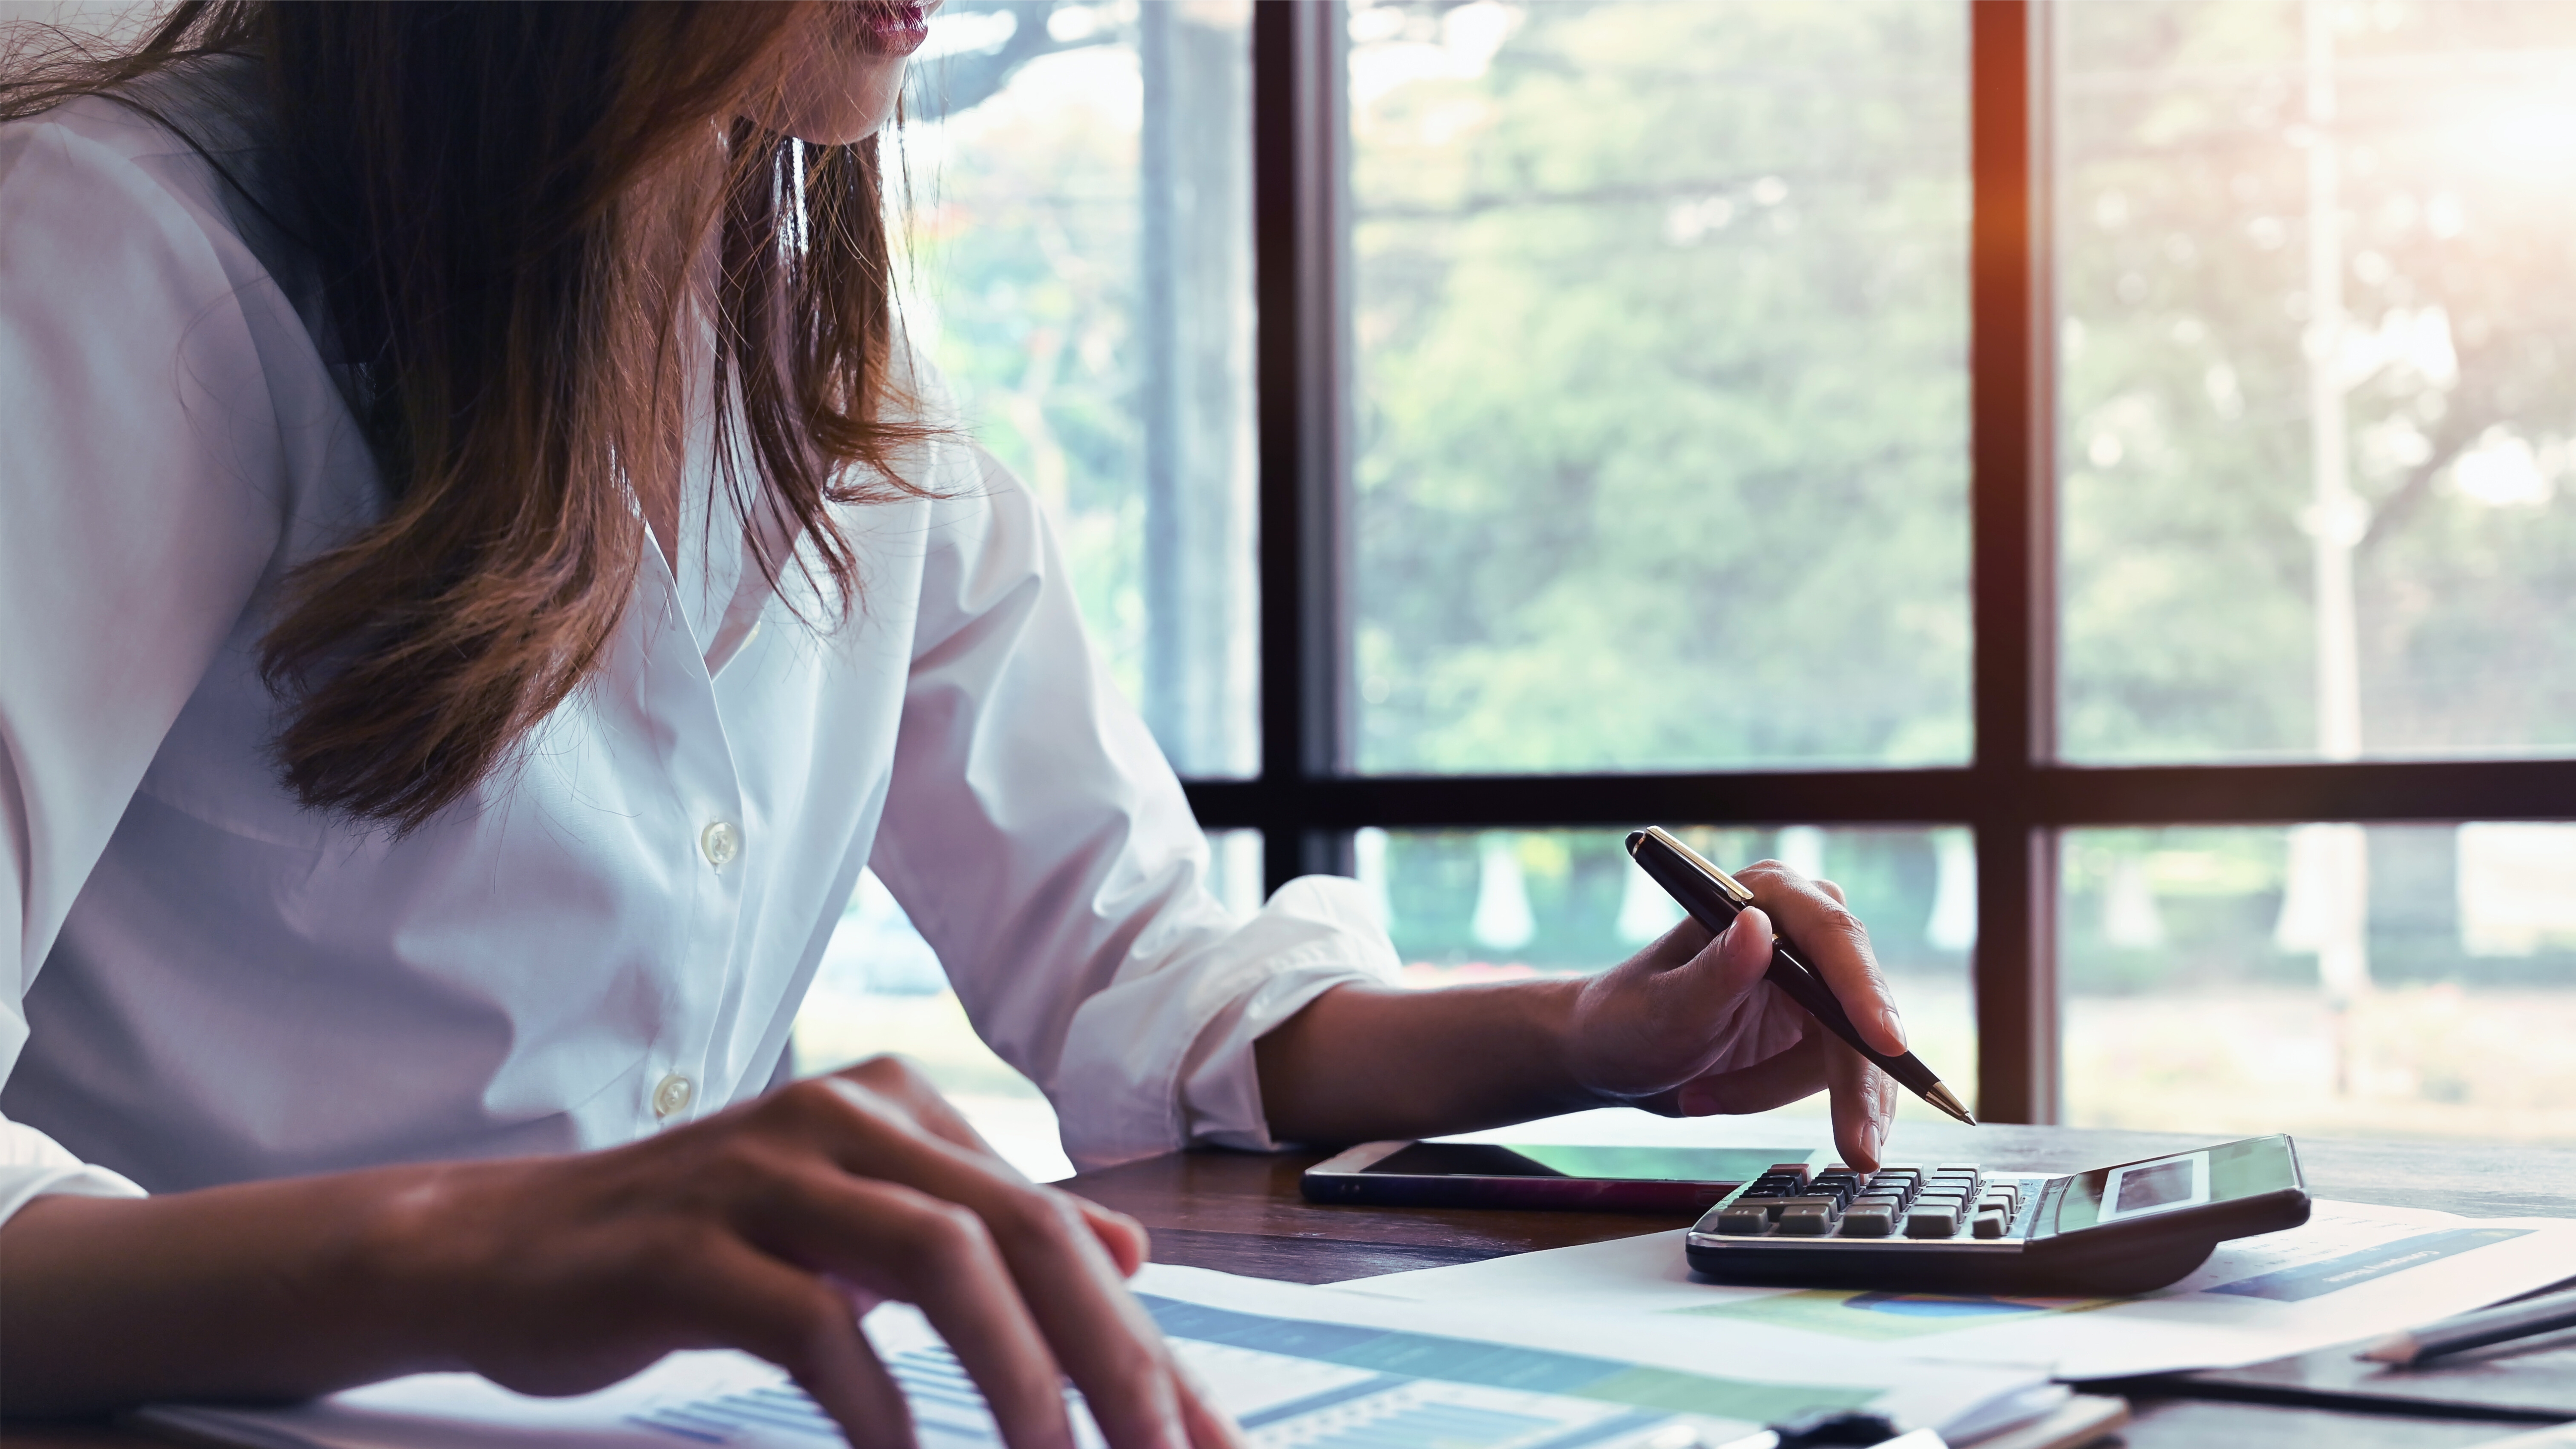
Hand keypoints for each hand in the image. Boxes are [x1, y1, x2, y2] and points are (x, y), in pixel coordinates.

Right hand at [374, 1056, 1240, 1448]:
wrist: (493, 1248)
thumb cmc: (695, 1249)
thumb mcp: (857, 1229)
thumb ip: (983, 1233)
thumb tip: (1127, 1253)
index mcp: (895, 1109)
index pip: (1054, 1225)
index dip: (1141, 1335)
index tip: (1200, 1437)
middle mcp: (843, 1118)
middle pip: (1021, 1232)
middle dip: (1113, 1355)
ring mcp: (761, 1174)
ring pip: (940, 1259)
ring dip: (1017, 1376)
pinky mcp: (684, 1246)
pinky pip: (812, 1323)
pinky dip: (876, 1404)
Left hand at [1562, 861, 1904, 1168]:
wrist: (1614, 1055)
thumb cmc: (1627, 1020)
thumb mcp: (1663, 1007)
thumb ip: (1714, 972)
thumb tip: (1757, 928)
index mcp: (1763, 897)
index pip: (1831, 936)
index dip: (1863, 990)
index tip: (1885, 1042)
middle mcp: (1799, 928)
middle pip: (1858, 1004)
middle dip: (1854, 1080)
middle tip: (1858, 1148)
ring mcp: (1815, 978)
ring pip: (1851, 1050)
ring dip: (1781, 1088)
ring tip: (1705, 1096)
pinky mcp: (1818, 1025)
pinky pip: (1839, 1073)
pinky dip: (1790, 1098)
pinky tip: (1725, 1098)